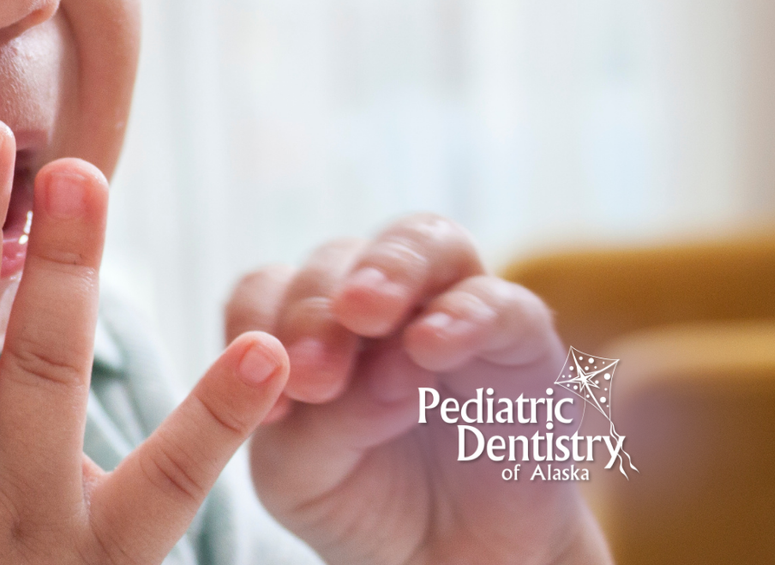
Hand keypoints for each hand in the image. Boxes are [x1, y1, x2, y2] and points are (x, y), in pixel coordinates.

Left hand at [229, 215, 611, 564]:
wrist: (450, 560)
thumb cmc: (363, 501)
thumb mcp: (306, 476)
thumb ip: (311, 423)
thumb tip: (355, 375)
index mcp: (306, 325)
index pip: (266, 286)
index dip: (254, 322)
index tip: (261, 390)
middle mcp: (376, 302)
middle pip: (337, 258)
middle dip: (313, 308)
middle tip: (311, 372)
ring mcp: (449, 307)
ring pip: (420, 241)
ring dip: (387, 271)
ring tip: (365, 315)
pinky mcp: (520, 337)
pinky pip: (498, 300)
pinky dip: (464, 314)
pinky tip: (431, 346)